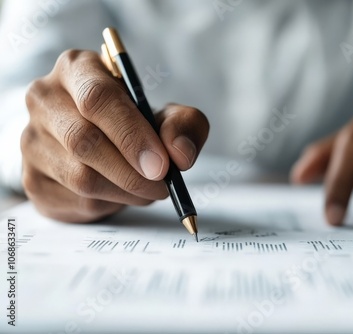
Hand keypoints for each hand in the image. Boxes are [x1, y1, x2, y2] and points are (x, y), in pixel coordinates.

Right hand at [21, 50, 208, 222]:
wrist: (101, 146)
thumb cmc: (136, 123)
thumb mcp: (168, 115)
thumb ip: (184, 125)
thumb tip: (179, 154)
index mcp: (77, 69)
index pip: (98, 98)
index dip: (132, 135)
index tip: (161, 165)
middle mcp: (45, 99)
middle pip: (84, 140)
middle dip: (132, 171)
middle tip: (162, 185)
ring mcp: (32, 140)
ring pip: (80, 177)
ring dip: (125, 191)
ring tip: (148, 189)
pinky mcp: (33, 178)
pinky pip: (75, 200)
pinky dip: (110, 204)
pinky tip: (121, 193)